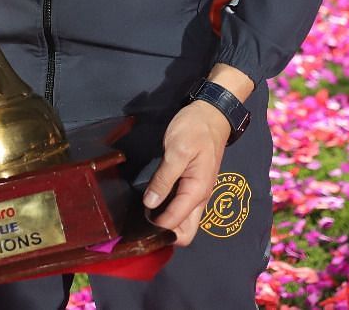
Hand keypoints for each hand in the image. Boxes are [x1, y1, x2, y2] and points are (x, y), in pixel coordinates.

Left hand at [142, 103, 229, 245]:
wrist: (212, 114)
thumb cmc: (195, 129)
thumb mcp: (177, 151)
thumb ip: (164, 178)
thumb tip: (150, 204)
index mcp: (197, 192)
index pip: (177, 225)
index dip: (157, 228)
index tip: (136, 222)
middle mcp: (200, 198)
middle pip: (185, 232)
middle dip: (165, 234)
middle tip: (141, 222)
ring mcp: (197, 193)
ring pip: (184, 222)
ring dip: (166, 223)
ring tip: (141, 214)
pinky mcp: (192, 186)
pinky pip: (182, 207)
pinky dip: (169, 211)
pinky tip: (152, 202)